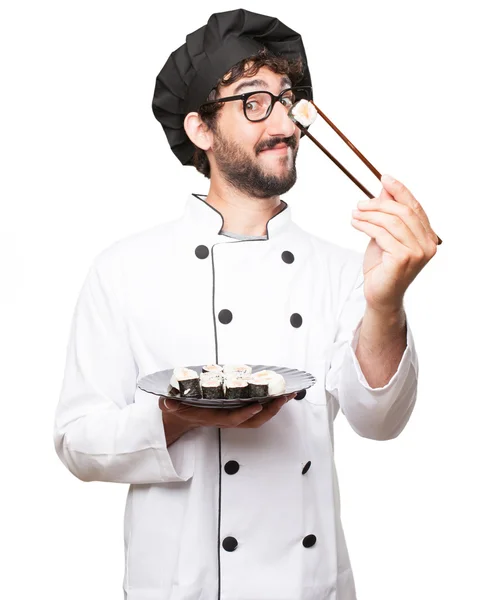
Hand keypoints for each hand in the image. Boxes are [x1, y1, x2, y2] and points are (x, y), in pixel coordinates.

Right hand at [159, 393, 296, 443]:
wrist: (180, 416)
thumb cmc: (178, 408)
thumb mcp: (170, 405)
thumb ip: (169, 405)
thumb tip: (167, 403)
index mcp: (213, 417)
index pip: (231, 419)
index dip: (245, 414)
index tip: (257, 406)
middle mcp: (226, 418)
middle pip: (253, 420)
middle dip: (270, 410)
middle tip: (284, 397)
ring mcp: (234, 415)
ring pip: (259, 416)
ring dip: (275, 406)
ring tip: (289, 393)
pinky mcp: (237, 410)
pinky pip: (258, 409)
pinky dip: (270, 402)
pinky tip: (279, 392)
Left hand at [351, 174, 438, 313]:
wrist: (379, 294)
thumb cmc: (382, 267)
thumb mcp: (385, 235)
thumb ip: (388, 214)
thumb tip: (385, 188)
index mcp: (428, 237)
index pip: (415, 207)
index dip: (400, 191)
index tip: (384, 178)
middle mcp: (428, 244)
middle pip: (404, 212)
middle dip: (380, 203)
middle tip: (360, 204)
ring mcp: (418, 252)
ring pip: (392, 222)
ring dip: (370, 214)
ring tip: (355, 214)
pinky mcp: (403, 258)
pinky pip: (382, 234)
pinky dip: (366, 226)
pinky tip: (355, 223)